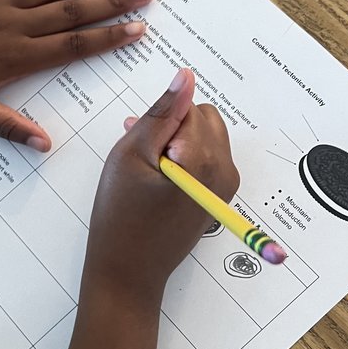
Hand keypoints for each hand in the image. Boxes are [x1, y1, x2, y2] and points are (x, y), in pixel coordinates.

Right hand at [85, 68, 239, 300]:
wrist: (128, 271)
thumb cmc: (121, 217)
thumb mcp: (130, 155)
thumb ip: (161, 113)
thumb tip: (186, 77)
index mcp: (204, 158)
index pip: (189, 106)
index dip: (160, 121)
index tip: (142, 146)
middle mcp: (225, 170)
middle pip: (204, 118)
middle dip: (174, 128)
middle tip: (144, 157)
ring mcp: (226, 186)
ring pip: (206, 136)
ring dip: (178, 143)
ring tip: (150, 172)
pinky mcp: (220, 197)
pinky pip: (208, 159)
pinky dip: (184, 160)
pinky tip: (159, 183)